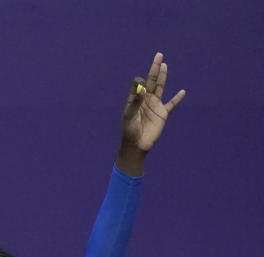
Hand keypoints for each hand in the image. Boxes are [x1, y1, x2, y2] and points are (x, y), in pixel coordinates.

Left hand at [118, 52, 185, 170]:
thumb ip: (135, 102)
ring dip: (162, 76)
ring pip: (160, 88)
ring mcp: (155, 106)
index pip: (138, 85)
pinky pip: (172, 104)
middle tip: (158, 55)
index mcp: (135, 99)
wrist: (137, 145)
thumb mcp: (129, 116)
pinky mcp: (163, 114)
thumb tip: (141, 87)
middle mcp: (145, 100)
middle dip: (154, 68)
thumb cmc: (129, 131)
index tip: (141, 82)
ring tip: (164, 65)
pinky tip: (182, 91)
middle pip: (151, 81)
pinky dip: (177, 98)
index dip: (140, 82)